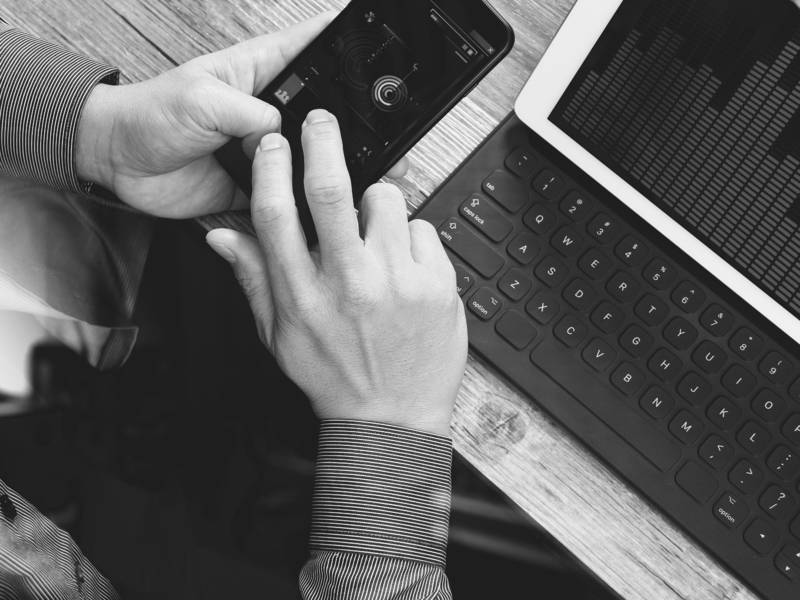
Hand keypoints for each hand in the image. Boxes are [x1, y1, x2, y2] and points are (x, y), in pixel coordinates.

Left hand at [74, 13, 408, 217]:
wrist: (119, 163)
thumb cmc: (151, 115)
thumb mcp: (202, 99)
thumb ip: (249, 114)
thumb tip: (285, 139)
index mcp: (262, 72)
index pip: (314, 48)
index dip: (348, 48)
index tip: (380, 55)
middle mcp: (271, 111)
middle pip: (326, 111)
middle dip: (352, 121)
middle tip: (383, 132)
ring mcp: (267, 150)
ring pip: (313, 156)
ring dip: (332, 166)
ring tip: (357, 173)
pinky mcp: (259, 185)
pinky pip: (290, 195)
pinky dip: (305, 202)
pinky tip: (324, 205)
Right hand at [205, 110, 467, 436]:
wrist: (392, 418)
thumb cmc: (335, 377)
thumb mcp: (280, 336)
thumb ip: (254, 278)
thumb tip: (223, 236)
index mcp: (303, 295)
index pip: (276, 215)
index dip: (270, 168)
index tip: (272, 143)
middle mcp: (348, 284)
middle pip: (330, 190)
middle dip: (321, 141)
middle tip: (321, 123)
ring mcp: (396, 284)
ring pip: (385, 199)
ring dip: (375, 202)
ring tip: (373, 234)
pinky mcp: (436, 286)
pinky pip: (423, 228)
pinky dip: (410, 236)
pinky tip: (403, 266)